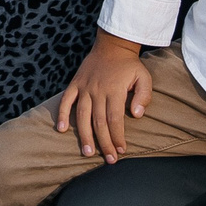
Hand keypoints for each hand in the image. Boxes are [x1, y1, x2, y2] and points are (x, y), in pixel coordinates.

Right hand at [54, 31, 152, 162]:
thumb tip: (137, 115)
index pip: (115, 119)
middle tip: (109, 160)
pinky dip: (63, 114)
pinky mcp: (75, 84)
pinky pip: (66, 101)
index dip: (117, 136)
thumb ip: (143, 96)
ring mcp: (84, 87)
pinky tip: (61, 129)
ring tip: (87, 153)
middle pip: (99, 122)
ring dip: (84, 135)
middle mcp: (97, 90)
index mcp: (115, 90)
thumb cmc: (130, 66)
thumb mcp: (144, 78)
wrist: (112, 45)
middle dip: (104, 143)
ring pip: (82, 115)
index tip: (121, 151)